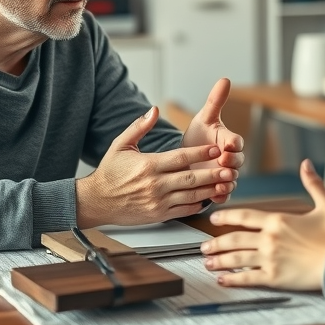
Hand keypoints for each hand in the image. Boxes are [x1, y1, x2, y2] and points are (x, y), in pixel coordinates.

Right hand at [76, 107, 237, 227]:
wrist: (96, 201)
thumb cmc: (109, 172)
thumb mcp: (121, 145)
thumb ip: (139, 126)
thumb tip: (154, 109)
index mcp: (148, 165)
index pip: (180, 157)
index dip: (200, 153)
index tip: (215, 149)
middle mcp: (154, 184)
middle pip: (190, 178)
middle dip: (212, 173)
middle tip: (228, 168)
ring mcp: (157, 201)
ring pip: (190, 195)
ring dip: (209, 189)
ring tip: (225, 183)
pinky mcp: (158, 215)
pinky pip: (183, 209)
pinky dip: (198, 204)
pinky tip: (208, 198)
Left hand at [183, 78, 245, 203]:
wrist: (186, 156)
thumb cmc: (199, 135)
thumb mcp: (205, 118)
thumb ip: (215, 101)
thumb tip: (225, 79)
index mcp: (229, 141)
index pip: (237, 142)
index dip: (234, 143)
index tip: (228, 144)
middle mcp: (230, 159)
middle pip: (237, 162)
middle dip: (231, 163)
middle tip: (223, 163)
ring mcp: (225, 175)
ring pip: (232, 180)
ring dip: (228, 182)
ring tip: (220, 183)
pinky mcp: (218, 189)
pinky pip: (224, 194)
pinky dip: (221, 195)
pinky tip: (214, 196)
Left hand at [200, 159, 324, 290]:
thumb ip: (313, 183)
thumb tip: (306, 164)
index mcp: (279, 220)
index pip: (244, 216)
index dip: (226, 217)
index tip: (214, 218)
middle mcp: (270, 239)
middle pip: (234, 239)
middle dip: (216, 243)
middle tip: (203, 246)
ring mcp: (270, 259)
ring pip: (236, 259)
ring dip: (219, 260)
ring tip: (207, 262)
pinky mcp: (275, 278)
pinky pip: (248, 278)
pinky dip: (233, 279)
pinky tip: (223, 280)